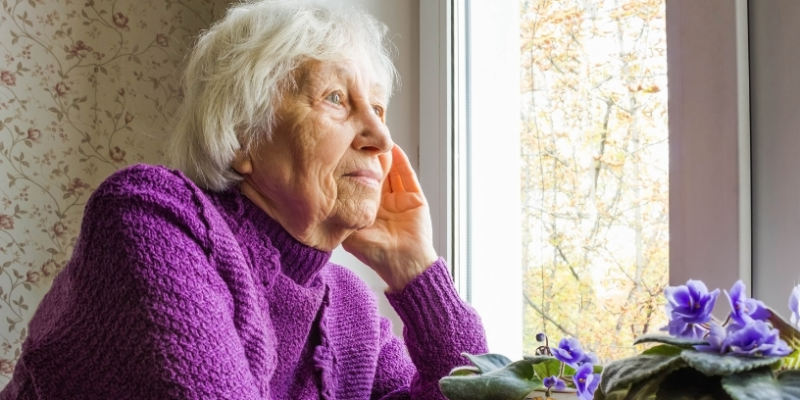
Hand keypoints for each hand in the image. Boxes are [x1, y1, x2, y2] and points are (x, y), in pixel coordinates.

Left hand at [343, 145, 437, 290]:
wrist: (404, 265)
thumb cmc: (376, 254)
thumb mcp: (350, 234)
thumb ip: (340, 218)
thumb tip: (322, 201)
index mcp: (367, 210)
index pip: (358, 184)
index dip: (352, 169)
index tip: (343, 154)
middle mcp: (382, 203)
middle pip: (375, 174)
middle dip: (367, 158)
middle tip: (359, 140)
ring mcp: (399, 199)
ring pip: (391, 172)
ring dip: (383, 156)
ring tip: (374, 140)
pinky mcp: (414, 198)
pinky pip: (407, 176)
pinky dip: (401, 161)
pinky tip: (393, 149)